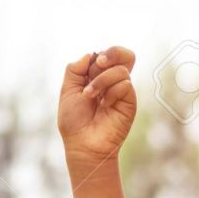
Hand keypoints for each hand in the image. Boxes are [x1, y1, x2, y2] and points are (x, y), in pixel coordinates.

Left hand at [58, 46, 136, 181]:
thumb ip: (75, 69)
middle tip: (99, 64)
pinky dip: (111, 91)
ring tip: (90, 95)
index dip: (104, 53)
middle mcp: (114, 84)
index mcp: (99, 78)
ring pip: (121, 70)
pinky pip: (125, 85)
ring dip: (101, 80)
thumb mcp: (68, 89)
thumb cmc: (74, 122)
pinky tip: (104, 104)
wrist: (82, 144)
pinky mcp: (130, 105)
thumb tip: (91, 55)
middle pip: (126, 56)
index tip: (92, 63)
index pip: (110, 55)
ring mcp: (123, 94)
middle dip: (112, 53)